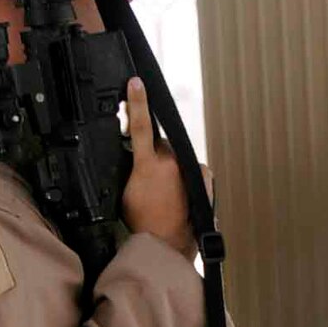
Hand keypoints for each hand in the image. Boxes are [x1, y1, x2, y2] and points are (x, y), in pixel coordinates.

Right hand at [120, 78, 194, 256]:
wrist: (169, 243)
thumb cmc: (145, 223)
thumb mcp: (125, 192)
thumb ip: (131, 168)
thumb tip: (134, 156)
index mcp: (147, 164)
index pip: (139, 125)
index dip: (137, 102)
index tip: (136, 82)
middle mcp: (171, 163)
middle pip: (159, 145)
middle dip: (153, 154)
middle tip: (149, 180)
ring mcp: (189, 170)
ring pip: (175, 157)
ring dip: (170, 167)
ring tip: (165, 193)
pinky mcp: (203, 177)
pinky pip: (189, 167)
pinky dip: (184, 175)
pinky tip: (179, 192)